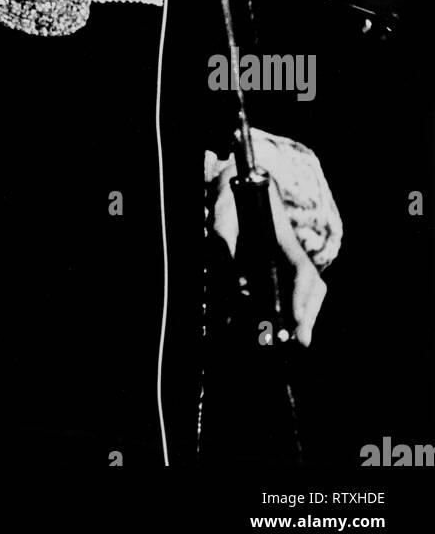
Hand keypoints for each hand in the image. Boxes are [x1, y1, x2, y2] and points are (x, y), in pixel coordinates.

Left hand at [211, 166, 327, 346]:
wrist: (235, 191)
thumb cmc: (230, 204)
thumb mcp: (221, 218)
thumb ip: (224, 246)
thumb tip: (233, 283)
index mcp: (282, 239)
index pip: (301, 269)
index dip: (301, 295)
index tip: (296, 317)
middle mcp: (288, 254)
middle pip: (311, 287)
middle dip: (307, 315)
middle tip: (300, 341)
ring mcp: (284, 265)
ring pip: (302, 295)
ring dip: (298, 319)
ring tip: (289, 342)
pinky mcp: (273, 275)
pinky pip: (283, 296)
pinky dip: (281, 314)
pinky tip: (270, 331)